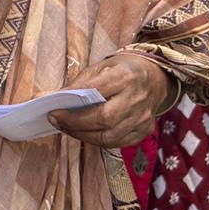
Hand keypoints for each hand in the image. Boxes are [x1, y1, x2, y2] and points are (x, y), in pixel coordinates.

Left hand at [49, 52, 172, 148]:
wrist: (155, 77)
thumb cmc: (122, 70)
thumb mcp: (101, 66)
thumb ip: (80, 83)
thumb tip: (55, 99)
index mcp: (125, 76)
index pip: (96, 94)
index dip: (73, 107)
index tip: (53, 112)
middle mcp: (137, 98)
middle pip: (104, 119)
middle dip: (76, 124)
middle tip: (56, 122)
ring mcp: (143, 117)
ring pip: (110, 136)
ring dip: (83, 135)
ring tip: (67, 129)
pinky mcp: (145, 130)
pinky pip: (118, 143)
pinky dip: (98, 141)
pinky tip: (85, 133)